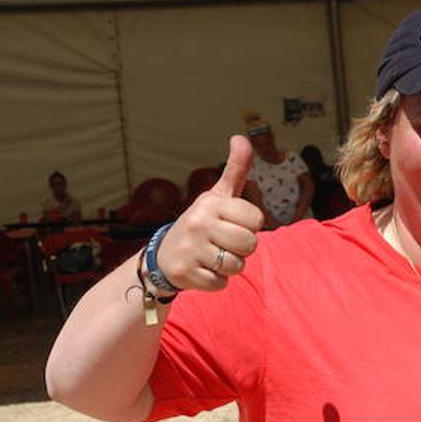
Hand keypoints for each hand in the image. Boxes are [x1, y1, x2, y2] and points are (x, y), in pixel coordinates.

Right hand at [155, 136, 264, 290]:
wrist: (164, 256)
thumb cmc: (202, 223)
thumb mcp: (218, 196)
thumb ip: (235, 170)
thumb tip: (241, 137)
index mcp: (211, 203)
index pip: (256, 220)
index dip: (250, 226)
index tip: (233, 224)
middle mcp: (198, 223)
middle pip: (249, 244)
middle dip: (242, 249)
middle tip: (223, 243)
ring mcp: (190, 249)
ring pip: (236, 266)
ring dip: (230, 267)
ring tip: (213, 257)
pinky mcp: (185, 273)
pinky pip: (221, 284)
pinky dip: (216, 282)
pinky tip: (202, 270)